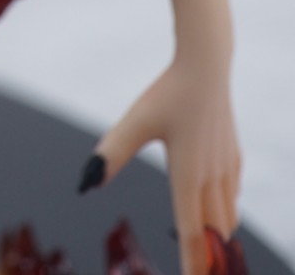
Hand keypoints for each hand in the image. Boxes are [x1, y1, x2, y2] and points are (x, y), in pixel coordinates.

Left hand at [85, 58, 239, 274]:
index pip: (192, 236)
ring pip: (227, 217)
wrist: (206, 64)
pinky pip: (232, 194)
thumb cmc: (167, 92)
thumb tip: (84, 183)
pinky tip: (214, 208)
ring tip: (201, 248)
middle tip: (195, 269)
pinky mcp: (233, 154)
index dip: (193, 266)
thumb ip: (111, 154)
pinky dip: (225, 211)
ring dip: (215, 236)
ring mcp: (226, 167)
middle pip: (212, 234)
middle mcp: (211, 178)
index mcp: (187, 177)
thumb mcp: (134, 122)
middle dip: (205, 258)